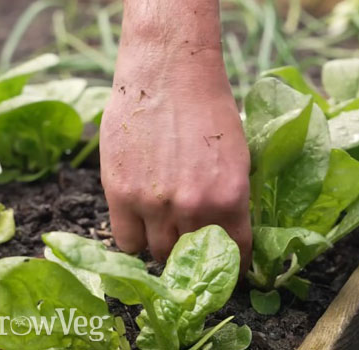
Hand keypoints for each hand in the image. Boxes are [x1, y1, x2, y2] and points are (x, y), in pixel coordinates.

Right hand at [100, 0, 250, 267]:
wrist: (169, 74)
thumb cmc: (209, 109)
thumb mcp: (238, 159)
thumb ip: (230, 201)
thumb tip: (226, 233)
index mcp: (230, 198)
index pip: (236, 254)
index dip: (234, 265)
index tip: (230, 267)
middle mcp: (193, 207)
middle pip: (192, 258)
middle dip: (195, 258)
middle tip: (193, 251)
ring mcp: (154, 203)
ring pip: (158, 253)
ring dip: (164, 249)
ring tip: (167, 233)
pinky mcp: (120, 194)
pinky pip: (126, 240)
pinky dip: (134, 238)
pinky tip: (142, 223)